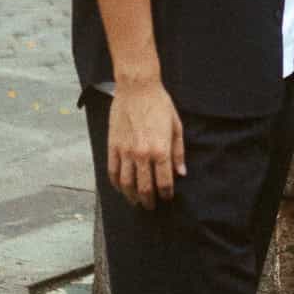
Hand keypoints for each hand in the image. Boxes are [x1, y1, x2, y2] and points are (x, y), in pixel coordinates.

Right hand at [107, 80, 185, 209]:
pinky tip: (121, 189)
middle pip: (144, 188)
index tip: (167, 198)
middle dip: (148, 201)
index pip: (164, 182)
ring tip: (136, 202)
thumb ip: (178, 152)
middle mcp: (142, 154)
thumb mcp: (176, 126)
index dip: (166, 194)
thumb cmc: (159, 104)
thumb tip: (181, 173)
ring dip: (131, 197)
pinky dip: (116, 184)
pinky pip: (112, 172)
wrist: (137, 87)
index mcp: (160, 150)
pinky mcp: (113, 146)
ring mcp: (125, 152)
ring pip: (126, 184)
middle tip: (151, 206)